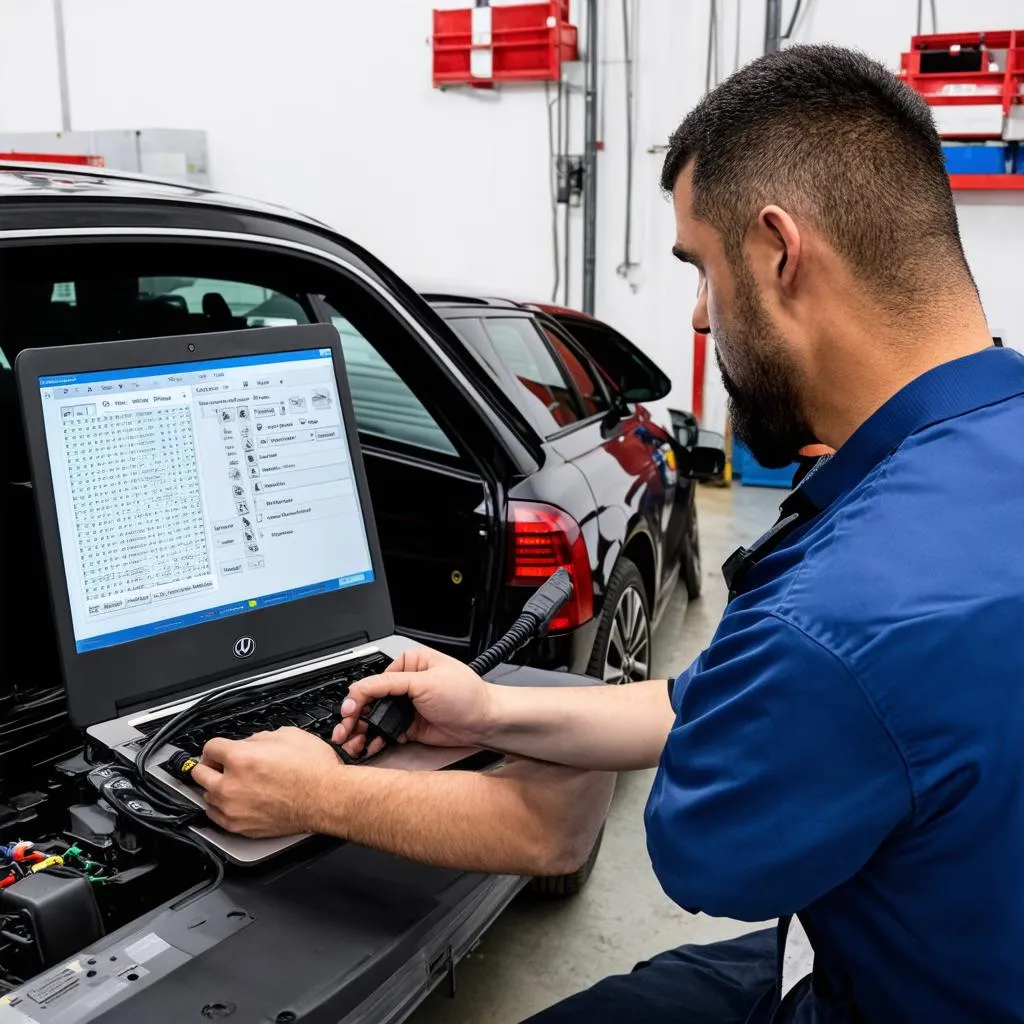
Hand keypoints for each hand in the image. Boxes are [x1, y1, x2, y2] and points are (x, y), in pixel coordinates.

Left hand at [191, 727, 340, 837]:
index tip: (218, 750)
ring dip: (215, 788)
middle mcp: (231, 785)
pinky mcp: (240, 828)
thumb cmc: (314, 769)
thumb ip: (258, 738)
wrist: (327, 798)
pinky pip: (217, 817)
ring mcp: (234, 809)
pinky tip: (233, 801)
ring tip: (230, 784)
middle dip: (209, 766)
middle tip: (217, 765)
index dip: (216, 746)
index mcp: (240, 757)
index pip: (210, 748)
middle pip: (199, 773)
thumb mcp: (287, 735)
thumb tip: (248, 744)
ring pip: (206, 796)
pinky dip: (221, 808)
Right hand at [333, 647, 494, 757]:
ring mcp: (407, 706)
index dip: (358, 697)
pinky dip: (374, 740)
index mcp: (409, 664)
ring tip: (350, 743)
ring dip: (361, 731)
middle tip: (343, 731)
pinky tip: (366, 747)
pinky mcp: (409, 726)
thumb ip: (390, 685)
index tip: (349, 711)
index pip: (374, 679)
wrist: (484, 722)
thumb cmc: (466, 695)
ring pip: (375, 718)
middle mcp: (405, 684)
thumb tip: (360, 688)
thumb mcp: (425, 683)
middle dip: (354, 717)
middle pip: (370, 701)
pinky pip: (385, 733)